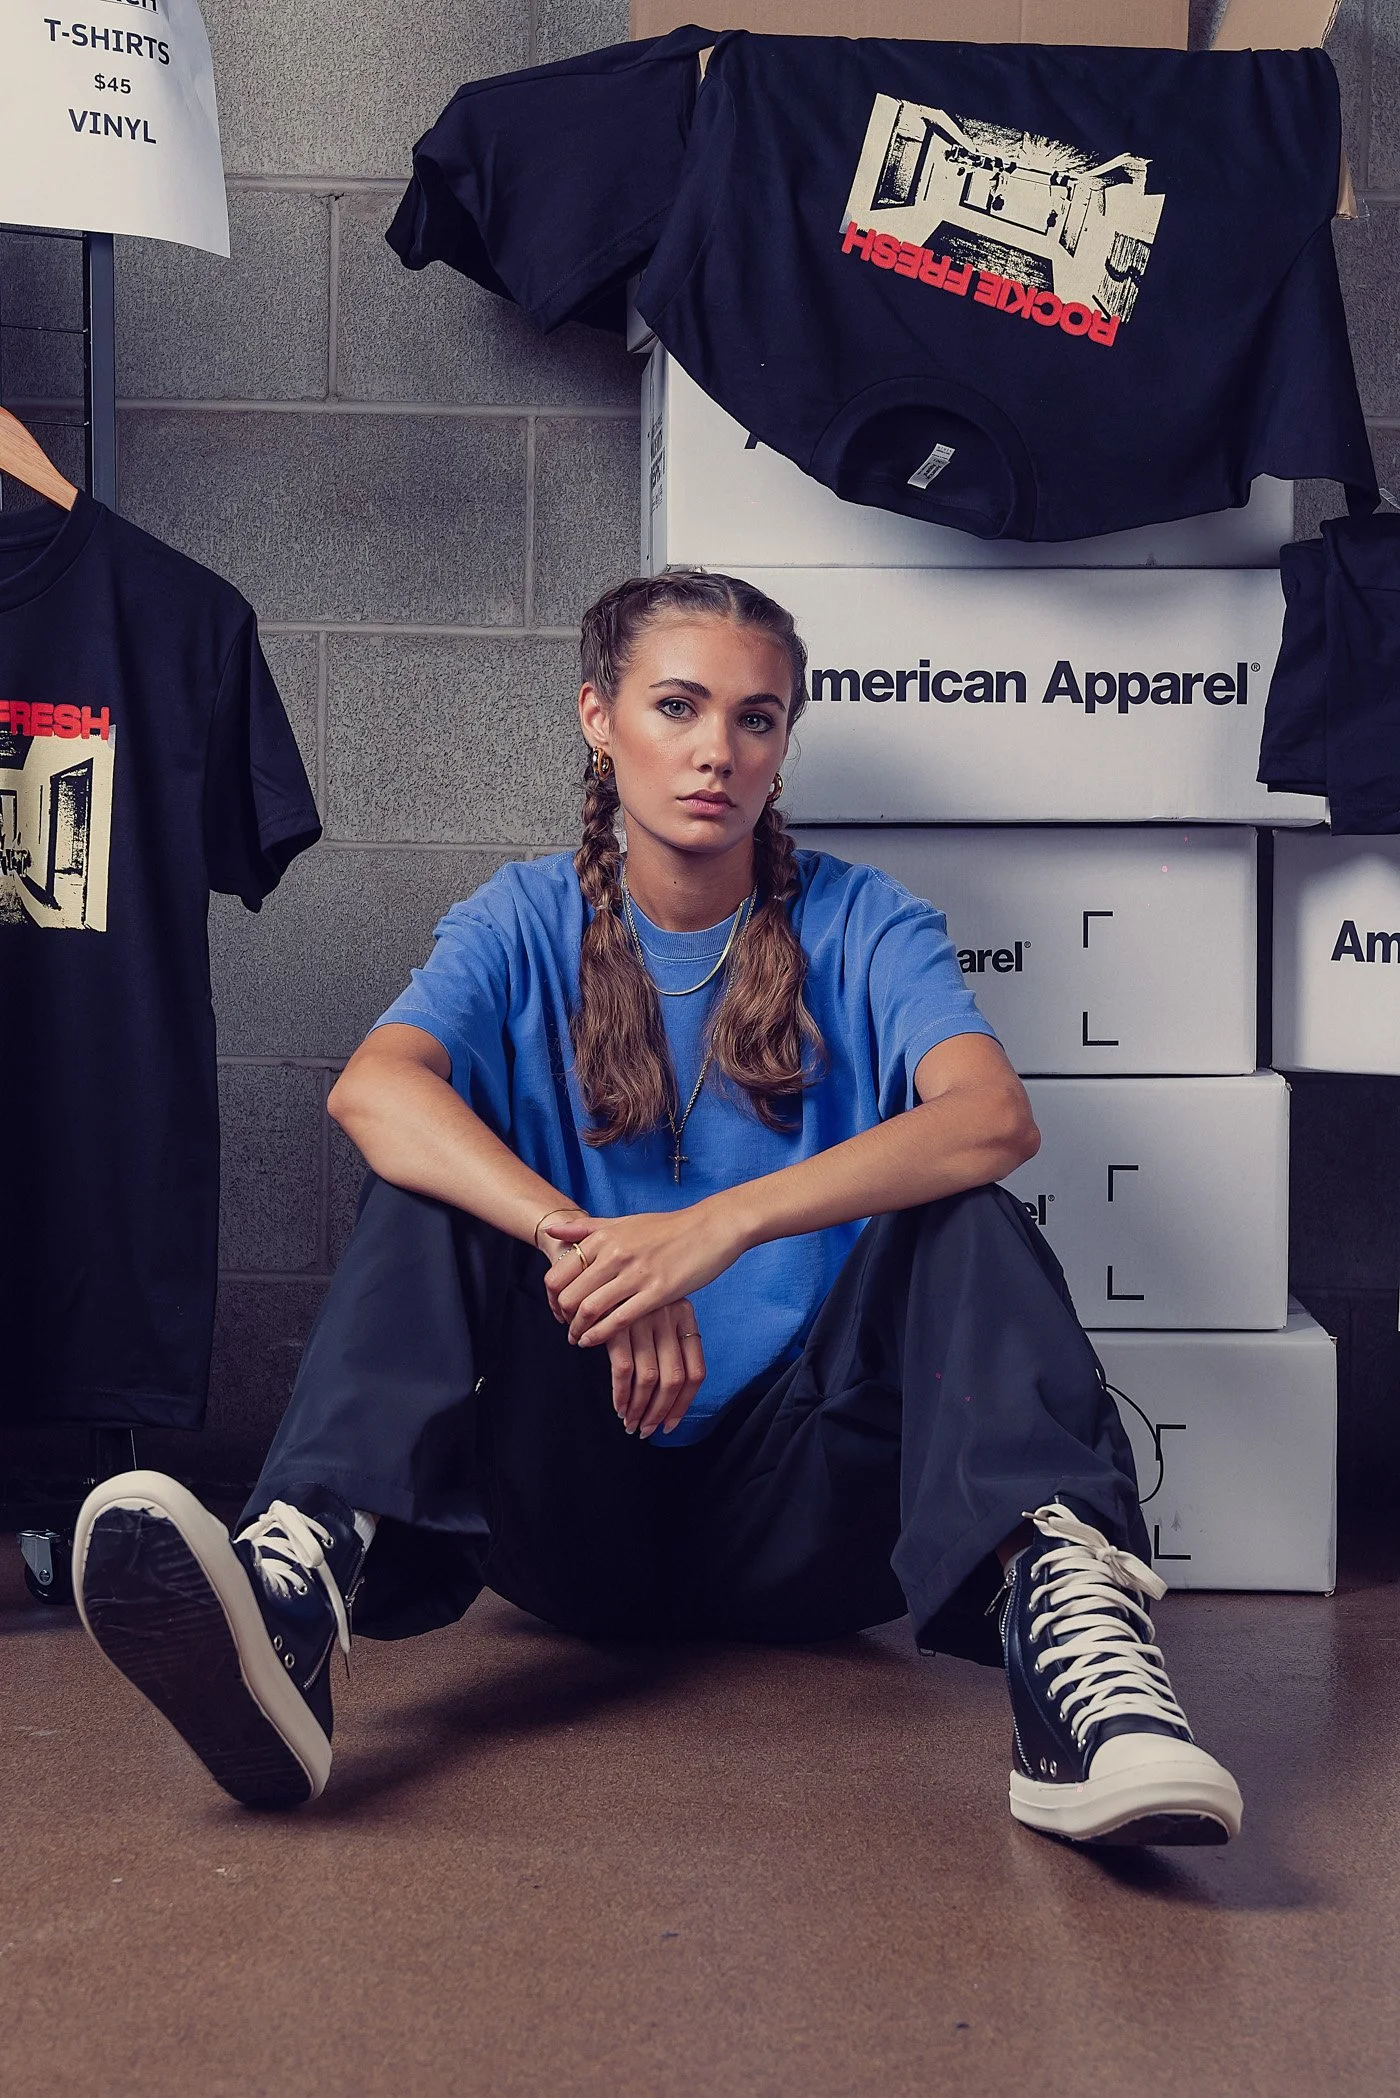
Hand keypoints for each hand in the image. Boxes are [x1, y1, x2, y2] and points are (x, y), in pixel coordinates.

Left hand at [545, 1203, 745, 1348]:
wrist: (711, 1228)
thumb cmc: (668, 1227)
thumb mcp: (624, 1222)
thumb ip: (586, 1228)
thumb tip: (551, 1231)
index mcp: (603, 1237)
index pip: (559, 1274)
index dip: (552, 1298)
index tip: (558, 1309)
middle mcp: (614, 1254)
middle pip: (570, 1295)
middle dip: (563, 1318)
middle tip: (567, 1328)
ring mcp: (636, 1274)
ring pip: (590, 1309)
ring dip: (578, 1330)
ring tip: (578, 1338)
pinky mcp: (657, 1292)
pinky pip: (619, 1320)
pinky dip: (600, 1335)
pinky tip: (594, 1342)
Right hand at [604, 1302, 706, 1437]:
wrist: (595, 1262)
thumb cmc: (628, 1292)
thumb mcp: (657, 1307)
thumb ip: (666, 1341)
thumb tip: (666, 1396)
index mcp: (686, 1315)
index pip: (696, 1371)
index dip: (684, 1404)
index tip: (670, 1424)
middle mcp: (669, 1316)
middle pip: (674, 1379)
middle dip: (659, 1412)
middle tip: (646, 1430)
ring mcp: (644, 1318)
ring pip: (649, 1379)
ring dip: (639, 1408)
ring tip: (630, 1423)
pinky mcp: (616, 1322)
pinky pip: (624, 1370)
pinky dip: (621, 1394)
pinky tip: (618, 1406)